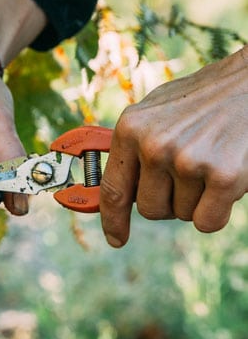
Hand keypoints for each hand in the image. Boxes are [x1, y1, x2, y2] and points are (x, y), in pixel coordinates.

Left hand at [100, 45, 247, 246]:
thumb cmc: (202, 99)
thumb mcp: (155, 112)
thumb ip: (133, 146)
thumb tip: (114, 190)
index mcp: (131, 128)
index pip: (113, 189)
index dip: (112, 220)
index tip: (116, 239)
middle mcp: (154, 145)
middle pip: (150, 210)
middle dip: (169, 201)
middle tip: (188, 174)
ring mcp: (187, 160)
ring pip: (182, 215)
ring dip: (196, 199)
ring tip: (209, 162)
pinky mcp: (223, 176)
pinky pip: (208, 222)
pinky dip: (217, 210)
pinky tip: (225, 178)